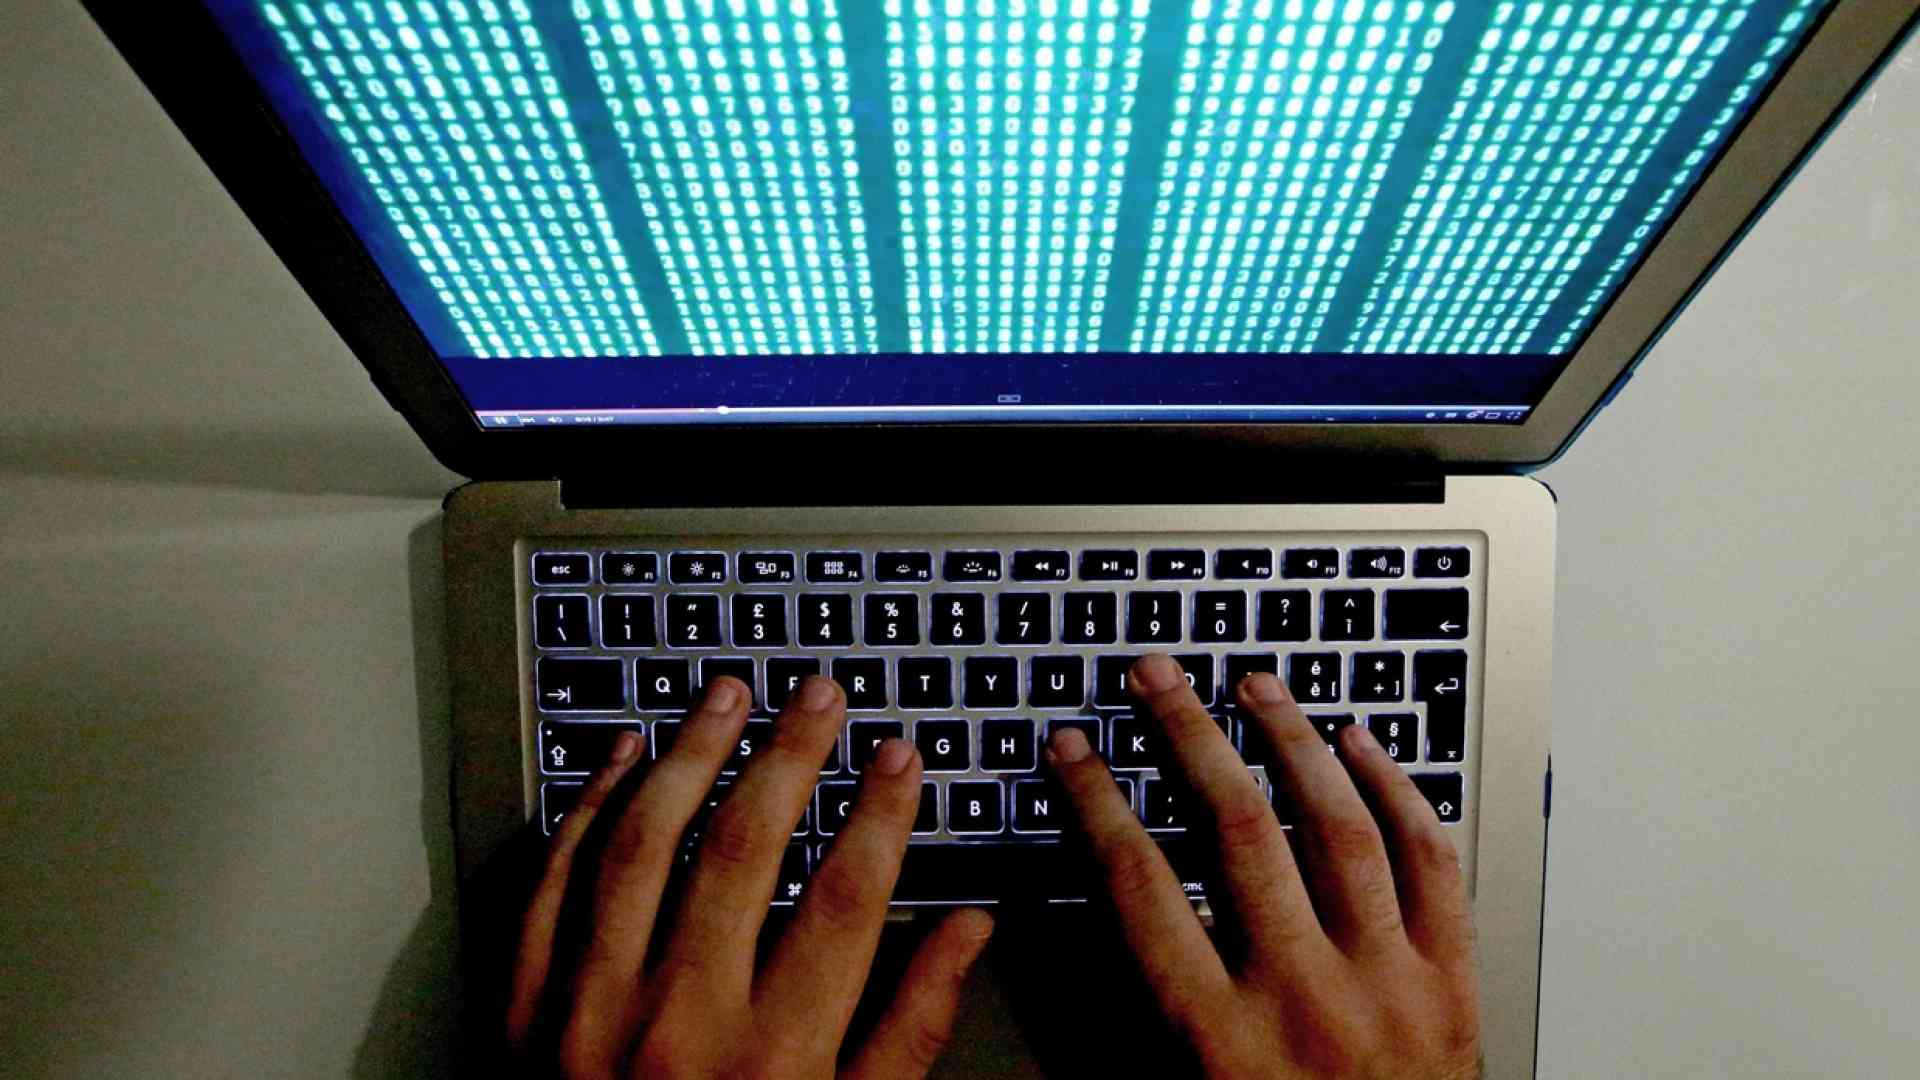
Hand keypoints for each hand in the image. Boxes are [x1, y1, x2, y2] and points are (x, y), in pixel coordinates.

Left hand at [509, 675, 993, 1078]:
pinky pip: (551, 883)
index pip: (844, 899)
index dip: (881, 814)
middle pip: (743, 848)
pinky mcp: (524, 1007)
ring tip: (727, 695)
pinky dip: (587, 811)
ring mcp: (591, 1007)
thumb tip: (966, 931)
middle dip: (791, 754)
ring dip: (690, 754)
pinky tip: (624, 759)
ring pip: (641, 843)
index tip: (900, 758)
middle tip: (820, 694)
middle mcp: (681, 1019)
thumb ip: (908, 1028)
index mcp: (773, 1056)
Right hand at [1047, 654, 1480, 1078]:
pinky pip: (1430, 862)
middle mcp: (1302, 998)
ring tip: (1254, 685)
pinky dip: (1397, 792)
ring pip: (1335, 827)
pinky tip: (1363, 744)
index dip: (1096, 803)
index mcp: (1219, 1040)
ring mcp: (1387, 983)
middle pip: (1231, 829)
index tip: (1074, 752)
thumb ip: (1141, 1018)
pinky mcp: (1454, 983)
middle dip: (1185, 736)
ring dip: (1289, 741)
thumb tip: (1097, 916)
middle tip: (1156, 678)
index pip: (1139, 887)